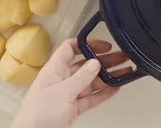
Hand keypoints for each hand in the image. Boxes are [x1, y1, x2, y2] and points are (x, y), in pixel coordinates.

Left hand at [11, 39, 131, 127]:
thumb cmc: (36, 115)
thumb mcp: (63, 92)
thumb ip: (81, 77)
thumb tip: (94, 63)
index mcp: (54, 70)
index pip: (70, 49)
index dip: (88, 44)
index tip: (103, 46)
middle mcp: (61, 80)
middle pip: (85, 65)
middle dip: (104, 61)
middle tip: (121, 58)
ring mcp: (67, 94)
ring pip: (91, 82)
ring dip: (107, 77)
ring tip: (123, 72)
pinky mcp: (71, 108)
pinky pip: (90, 97)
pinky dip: (103, 93)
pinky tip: (113, 88)